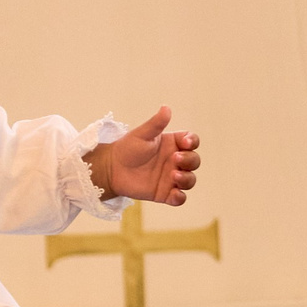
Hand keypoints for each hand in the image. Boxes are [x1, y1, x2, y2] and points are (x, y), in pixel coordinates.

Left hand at [86, 107, 200, 204]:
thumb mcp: (142, 134)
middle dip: (189, 160)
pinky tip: (174, 194)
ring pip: (190, 180)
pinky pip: (179, 198)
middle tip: (174, 159)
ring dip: (187, 179)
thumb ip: (155, 124)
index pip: (192, 142)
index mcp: (173, 144)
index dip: (193, 142)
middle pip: (194, 161)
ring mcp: (171, 178)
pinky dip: (180, 198)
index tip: (185, 142)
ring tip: (173, 176)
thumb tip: (166, 108)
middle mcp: (175, 161)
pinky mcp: (164, 193)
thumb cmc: (127, 148)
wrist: (111, 168)